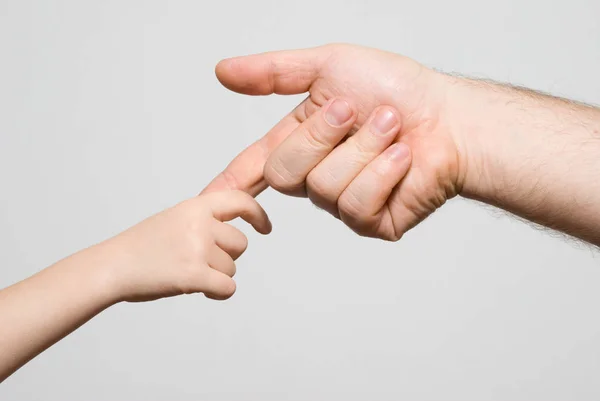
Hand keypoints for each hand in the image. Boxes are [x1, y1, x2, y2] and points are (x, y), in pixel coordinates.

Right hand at [106, 191, 270, 301]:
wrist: (112, 266)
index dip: (257, 215)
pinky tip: (202, 291)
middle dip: (225, 257)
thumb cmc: (141, 246)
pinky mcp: (194, 275)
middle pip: (240, 245)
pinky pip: (227, 288)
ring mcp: (197, 249)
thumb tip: (237, 228)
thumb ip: (204, 220)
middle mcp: (200, 224)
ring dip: (216, 276)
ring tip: (186, 272)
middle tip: (197, 261)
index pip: (239, 201)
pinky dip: (218, 293)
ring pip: (232, 268)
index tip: (265, 228)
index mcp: (195, 207)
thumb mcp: (175, 219)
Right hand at [203, 43, 464, 239]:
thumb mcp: (330, 65)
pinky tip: (403, 159)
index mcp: (301, 141)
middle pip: (284, 173)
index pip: (251, 168)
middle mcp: (316, 174)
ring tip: (391, 130)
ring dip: (363, 148)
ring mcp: (342, 202)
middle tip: (355, 110)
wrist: (451, 116)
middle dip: (322, 134)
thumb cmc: (397, 87)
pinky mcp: (371, 223)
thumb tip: (223, 72)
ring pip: (323, 188)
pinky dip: (383, 173)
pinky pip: (357, 206)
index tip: (202, 201)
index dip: (226, 184)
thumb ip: (275, 72)